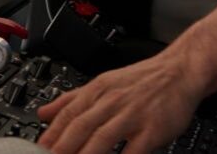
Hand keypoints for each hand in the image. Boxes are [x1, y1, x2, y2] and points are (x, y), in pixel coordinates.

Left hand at [37, 51, 206, 153]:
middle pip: (80, 128)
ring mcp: (132, 115)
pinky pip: (133, 151)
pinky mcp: (152, 129)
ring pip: (102, 139)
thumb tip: (43, 113)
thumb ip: (72, 99)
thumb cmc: (142, 80)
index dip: (50, 136)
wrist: (180, 70)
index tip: (36, 151)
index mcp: (97, 90)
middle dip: (61, 149)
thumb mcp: (103, 82)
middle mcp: (112, 101)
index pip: (67, 115)